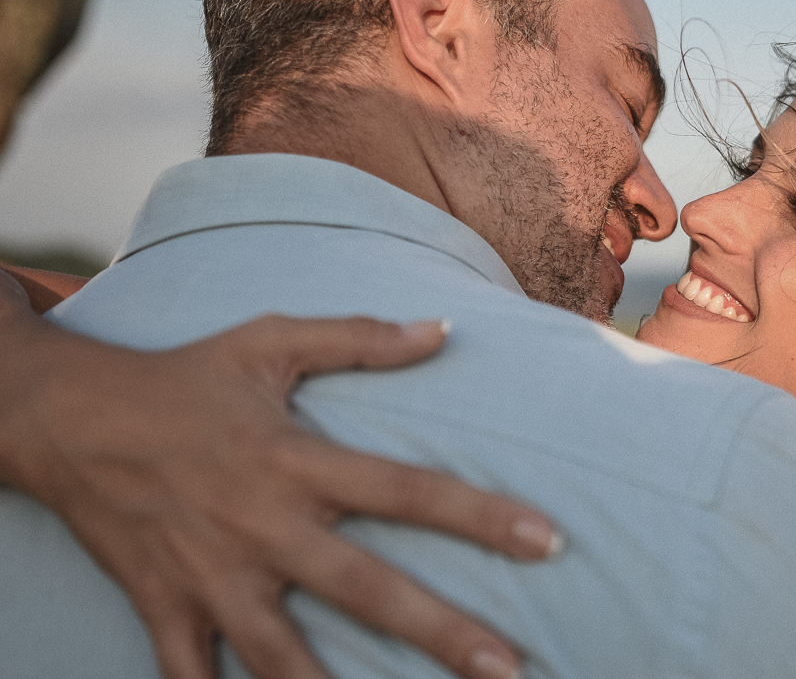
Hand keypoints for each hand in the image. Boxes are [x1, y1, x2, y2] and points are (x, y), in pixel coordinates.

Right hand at [0, 300, 555, 678]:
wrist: (69, 418)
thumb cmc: (184, 378)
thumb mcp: (269, 342)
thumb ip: (359, 338)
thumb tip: (442, 330)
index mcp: (294, 460)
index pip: (407, 490)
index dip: (481, 516)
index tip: (547, 541)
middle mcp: (260, 524)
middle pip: (364, 589)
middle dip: (441, 632)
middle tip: (508, 668)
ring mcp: (210, 574)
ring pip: (282, 654)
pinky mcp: (163, 605)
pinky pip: (189, 673)